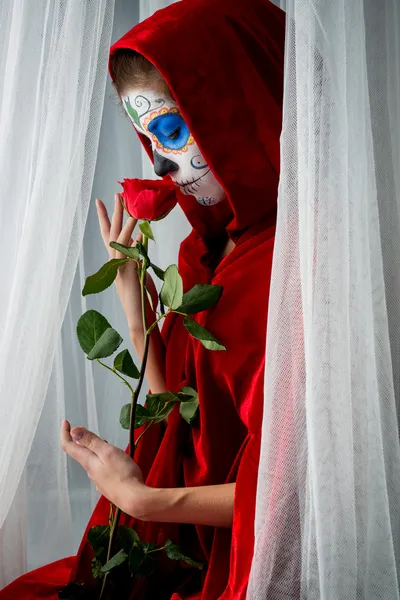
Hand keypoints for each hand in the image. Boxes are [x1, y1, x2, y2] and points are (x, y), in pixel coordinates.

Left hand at [60, 420, 147, 516]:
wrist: (134, 499)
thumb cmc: (123, 474)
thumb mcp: (108, 452)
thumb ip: (91, 441)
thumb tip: (73, 431)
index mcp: (88, 461)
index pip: (69, 446)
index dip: (65, 433)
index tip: (66, 421)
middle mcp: (91, 472)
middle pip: (82, 453)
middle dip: (84, 441)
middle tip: (90, 430)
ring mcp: (99, 480)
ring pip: (93, 461)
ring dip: (96, 450)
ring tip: (107, 444)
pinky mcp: (108, 486)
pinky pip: (102, 470)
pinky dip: (104, 461)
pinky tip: (115, 461)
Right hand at [96, 194, 157, 339]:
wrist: (138, 316)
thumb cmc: (141, 298)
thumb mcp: (140, 271)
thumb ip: (139, 256)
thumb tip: (141, 241)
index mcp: (117, 260)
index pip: (109, 234)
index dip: (106, 218)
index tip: (103, 201)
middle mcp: (115, 261)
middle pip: (112, 231)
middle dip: (114, 212)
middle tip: (115, 194)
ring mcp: (119, 266)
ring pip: (119, 239)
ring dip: (125, 222)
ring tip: (130, 206)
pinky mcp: (126, 272)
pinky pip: (130, 252)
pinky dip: (135, 239)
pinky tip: (140, 228)